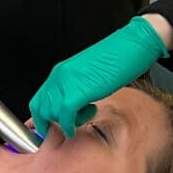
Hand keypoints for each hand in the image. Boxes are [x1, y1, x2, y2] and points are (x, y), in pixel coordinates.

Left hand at [29, 16, 168, 137]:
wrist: (133, 44)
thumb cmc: (118, 58)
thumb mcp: (89, 75)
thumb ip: (76, 87)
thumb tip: (71, 106)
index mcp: (62, 71)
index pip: (39, 99)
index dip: (41, 117)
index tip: (48, 128)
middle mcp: (60, 75)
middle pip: (41, 108)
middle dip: (52, 122)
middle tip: (69, 124)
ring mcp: (68, 82)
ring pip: (51, 113)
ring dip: (65, 122)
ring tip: (84, 115)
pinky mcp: (79, 90)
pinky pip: (64, 115)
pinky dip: (69, 126)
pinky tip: (75, 128)